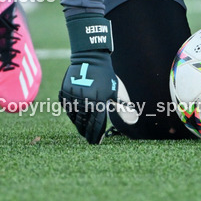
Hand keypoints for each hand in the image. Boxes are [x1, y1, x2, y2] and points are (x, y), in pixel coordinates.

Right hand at [59, 14, 116, 143]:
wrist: (90, 58)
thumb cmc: (106, 76)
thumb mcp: (117, 91)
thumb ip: (123, 107)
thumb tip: (134, 121)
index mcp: (100, 100)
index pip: (97, 123)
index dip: (96, 134)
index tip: (96, 142)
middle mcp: (86, 99)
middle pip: (84, 122)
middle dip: (86, 132)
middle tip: (88, 139)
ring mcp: (74, 95)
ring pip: (74, 117)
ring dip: (78, 126)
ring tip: (81, 131)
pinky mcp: (66, 91)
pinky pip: (67, 107)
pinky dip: (71, 115)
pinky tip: (74, 119)